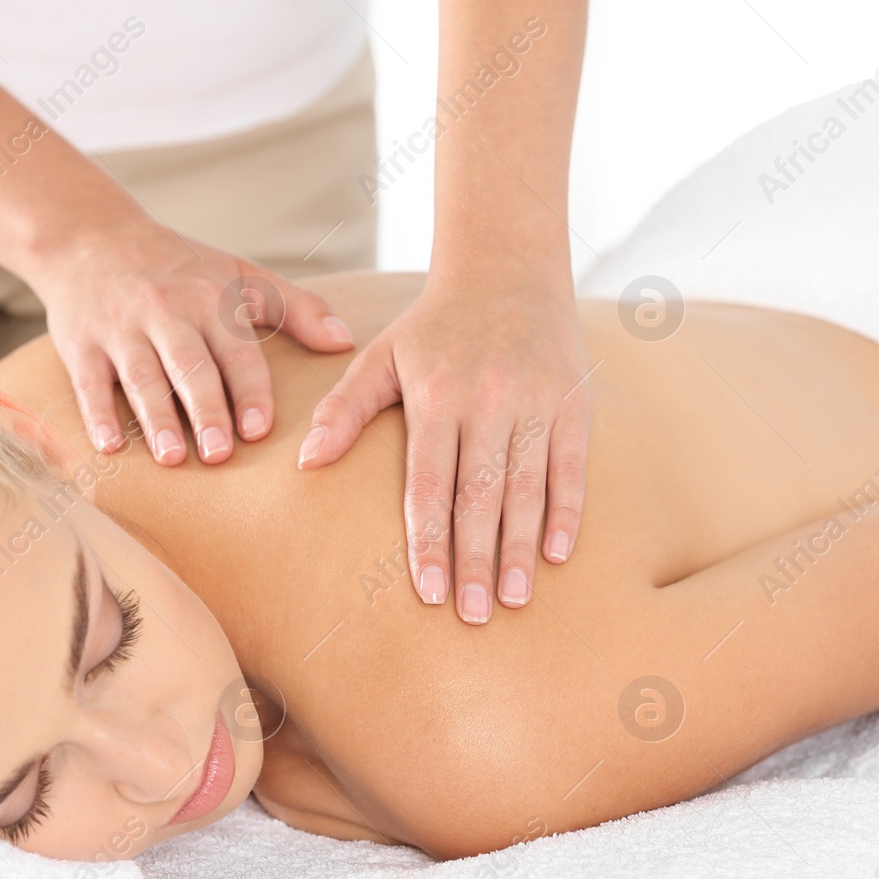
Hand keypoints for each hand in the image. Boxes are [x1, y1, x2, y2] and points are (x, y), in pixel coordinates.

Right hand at [33, 219, 355, 464]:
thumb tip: (346, 342)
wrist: (89, 236)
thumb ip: (296, 307)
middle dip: (205, 410)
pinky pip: (89, 382)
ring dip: (156, 418)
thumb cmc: (179, 266)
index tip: (260, 430)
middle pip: (189, 366)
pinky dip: (97, 414)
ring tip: (173, 458)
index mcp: (209, 300)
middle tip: (220, 454)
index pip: (235, 351)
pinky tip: (110, 447)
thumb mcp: (239, 274)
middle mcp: (166, 313)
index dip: (249, 391)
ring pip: (140, 376)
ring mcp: (120, 328)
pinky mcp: (80, 343)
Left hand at [297, 273, 591, 624]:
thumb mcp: (381, 356)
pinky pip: (571, 467)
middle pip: (480, 495)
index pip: (430, 484)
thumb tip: (305, 461)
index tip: (428, 592)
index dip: (428, 541)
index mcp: (436, 396)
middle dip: (477, 559)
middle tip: (474, 614)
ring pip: (528, 488)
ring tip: (515, 599)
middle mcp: (487, 402)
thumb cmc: (434, 323)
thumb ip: (344, 409)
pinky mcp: (573, 402)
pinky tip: (556, 554)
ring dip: (521, 547)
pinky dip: (567, 512)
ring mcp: (535, 403)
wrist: (507, 264)